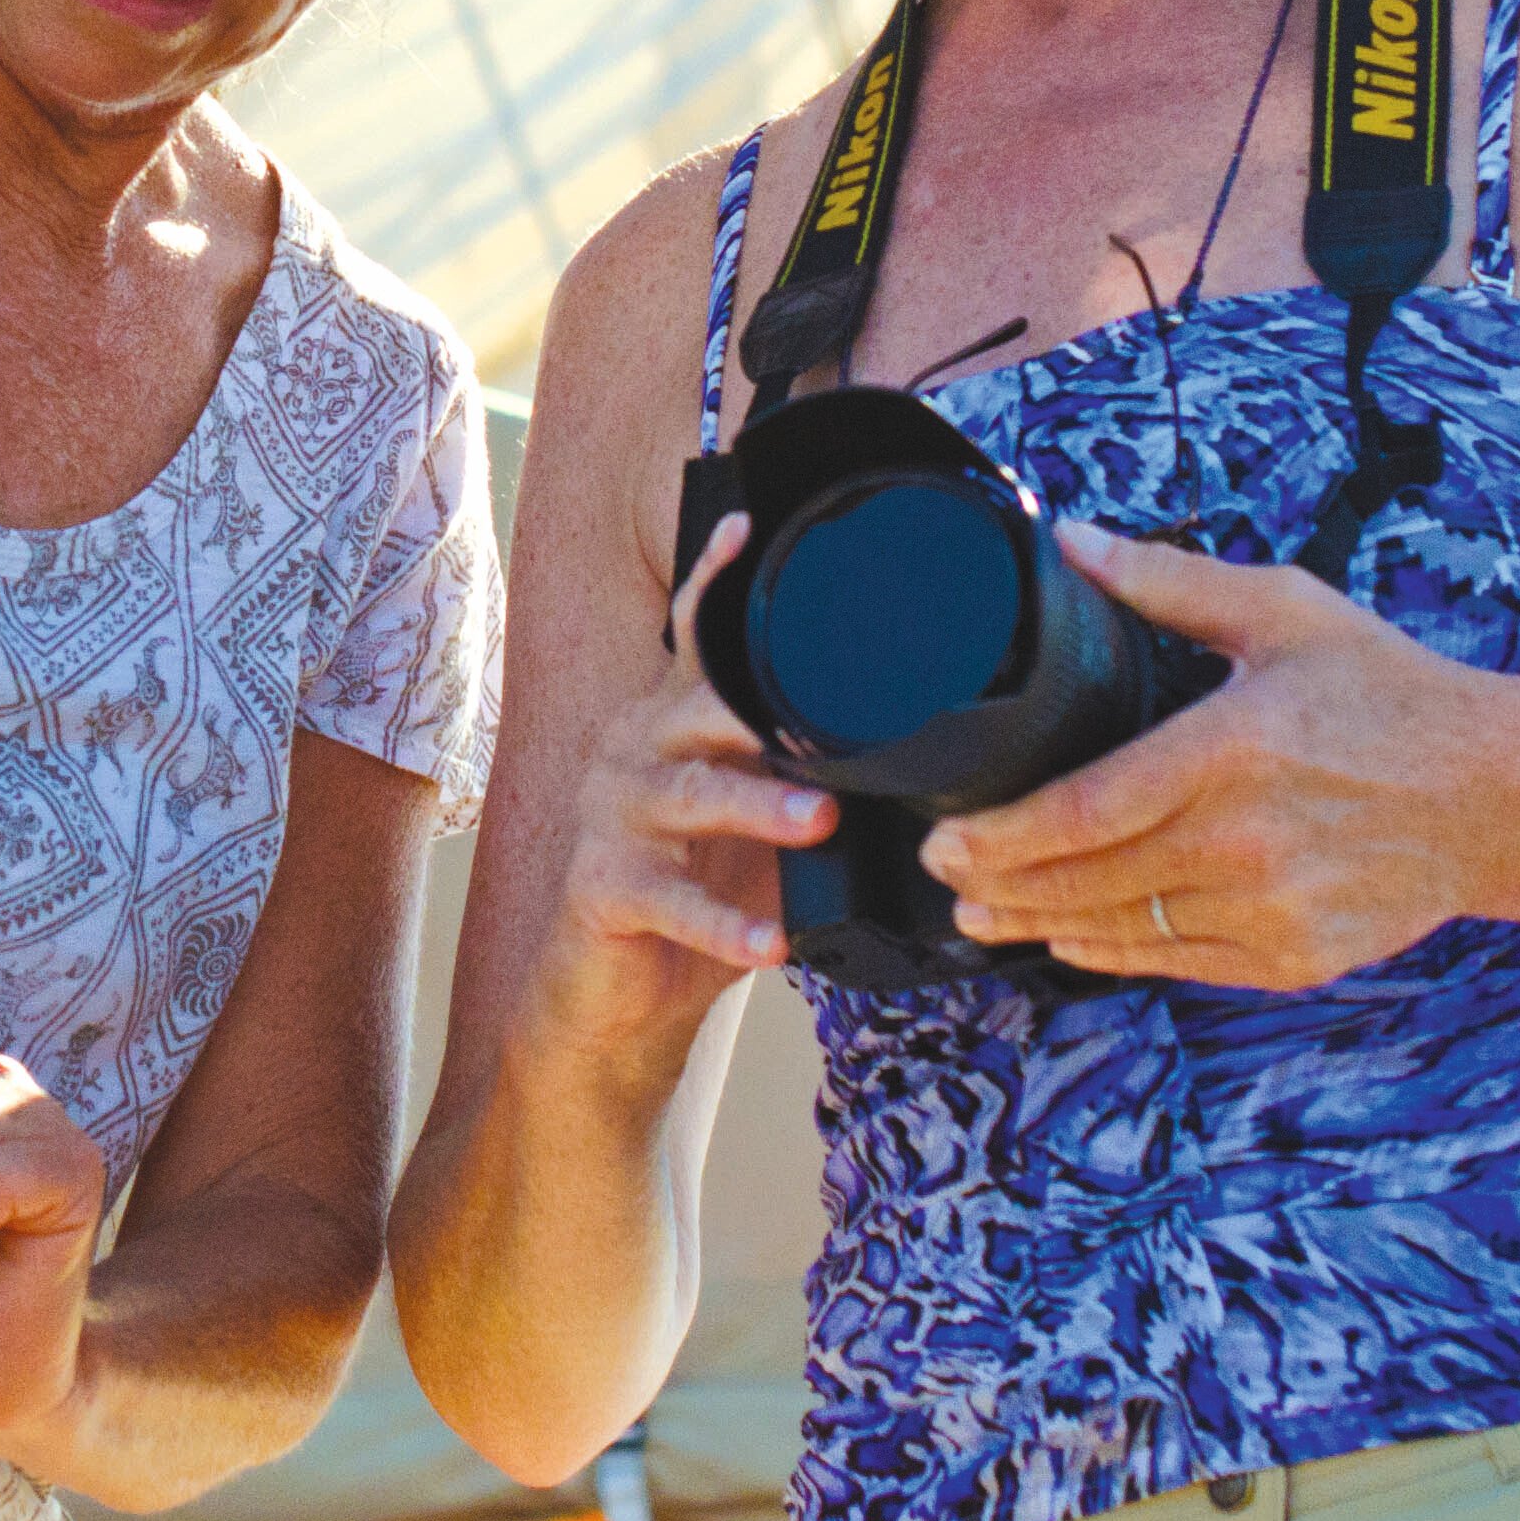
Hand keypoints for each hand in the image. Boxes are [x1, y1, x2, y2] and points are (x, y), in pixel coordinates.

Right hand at [532, 515, 842, 1038]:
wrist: (624, 994)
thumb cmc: (705, 890)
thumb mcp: (759, 819)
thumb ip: (808, 772)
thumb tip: (917, 750)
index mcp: (673, 720)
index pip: (696, 635)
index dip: (716, 578)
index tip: (747, 526)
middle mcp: (634, 750)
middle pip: (699, 711)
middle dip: (766, 716)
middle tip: (835, 736)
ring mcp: (610, 816)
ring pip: (690, 798)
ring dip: (758, 810)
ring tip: (818, 824)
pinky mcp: (602, 886)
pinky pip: (669, 900)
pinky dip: (725, 926)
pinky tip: (771, 945)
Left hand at [916, 528, 1519, 986]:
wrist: (1498, 794)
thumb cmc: (1389, 694)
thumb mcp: (1283, 612)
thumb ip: (1167, 582)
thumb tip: (1069, 539)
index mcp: (1231, 750)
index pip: (1083, 811)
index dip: (999, 836)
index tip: (944, 838)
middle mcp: (1246, 841)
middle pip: (1086, 880)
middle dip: (998, 885)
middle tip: (944, 875)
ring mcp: (1273, 910)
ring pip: (1124, 931)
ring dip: (1041, 927)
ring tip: (984, 915)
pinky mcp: (1296, 957)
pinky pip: (1180, 963)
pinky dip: (1116, 955)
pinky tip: (1072, 939)